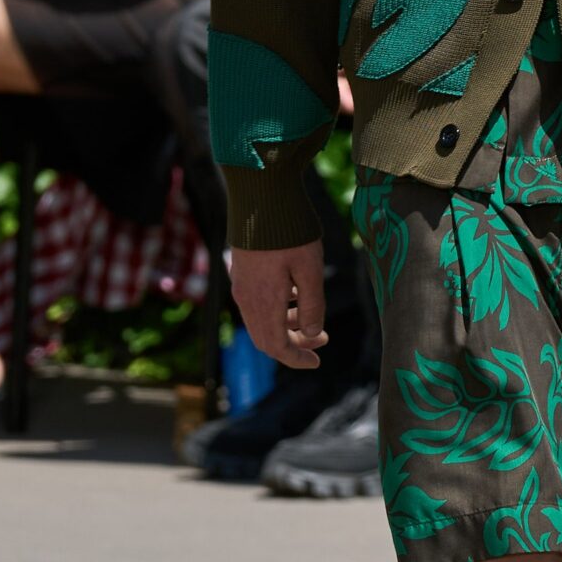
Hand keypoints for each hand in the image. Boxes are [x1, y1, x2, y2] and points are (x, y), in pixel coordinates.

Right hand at [230, 241, 328, 370]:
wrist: (261, 198)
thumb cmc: (290, 233)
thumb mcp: (310, 270)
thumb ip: (312, 305)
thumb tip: (311, 334)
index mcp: (265, 302)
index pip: (277, 346)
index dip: (296, 359)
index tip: (316, 362)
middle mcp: (247, 299)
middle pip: (267, 339)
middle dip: (294, 345)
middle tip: (321, 340)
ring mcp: (241, 286)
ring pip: (261, 322)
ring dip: (287, 327)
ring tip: (312, 319)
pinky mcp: (241, 273)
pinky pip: (256, 305)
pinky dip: (276, 311)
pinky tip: (295, 296)